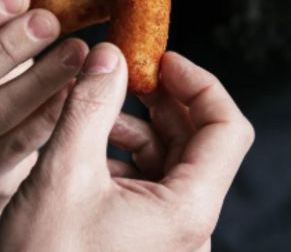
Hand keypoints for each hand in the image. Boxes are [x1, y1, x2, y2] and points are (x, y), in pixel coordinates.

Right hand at [0, 45, 253, 251]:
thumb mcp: (63, 174)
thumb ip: (90, 107)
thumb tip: (109, 56)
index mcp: (186, 211)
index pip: (227, 129)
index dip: (199, 84)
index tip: (162, 58)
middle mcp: (188, 224)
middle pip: (198, 141)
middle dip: (162, 100)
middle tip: (125, 72)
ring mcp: (168, 232)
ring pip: (169, 159)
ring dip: (136, 125)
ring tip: (94, 113)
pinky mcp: (146, 235)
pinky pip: (148, 181)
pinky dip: (124, 154)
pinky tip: (90, 145)